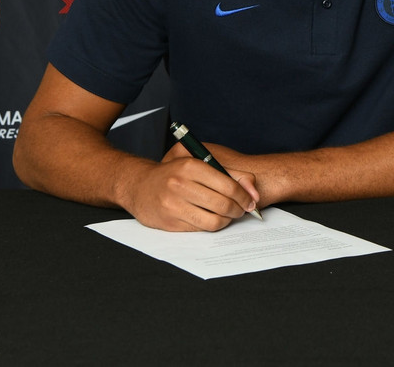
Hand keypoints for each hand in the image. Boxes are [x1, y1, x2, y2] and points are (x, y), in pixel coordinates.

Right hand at [115, 144, 258, 230]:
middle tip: (241, 210)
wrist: (139, 186)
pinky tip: (211, 219)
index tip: (250, 202)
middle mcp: (180, 185)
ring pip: (213, 221)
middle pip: (223, 205)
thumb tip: (254, 193)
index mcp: (191, 166)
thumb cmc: (175, 173)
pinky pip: (199, 229)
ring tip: (228, 215)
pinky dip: (210, 225)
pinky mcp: (169, 222)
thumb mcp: (200, 164)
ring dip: (226, 220)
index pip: (228, 186)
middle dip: (238, 210)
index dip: (244, 197)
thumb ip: (232, 174)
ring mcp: (173, 205)